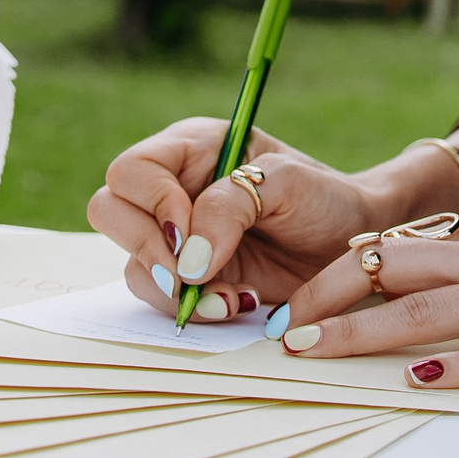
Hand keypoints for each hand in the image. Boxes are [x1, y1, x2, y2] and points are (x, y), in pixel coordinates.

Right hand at [87, 118, 382, 322]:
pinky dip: (194, 309)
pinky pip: (162, 297)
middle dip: (147, 247)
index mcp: (190, 148)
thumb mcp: (286, 183)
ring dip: (175, 289)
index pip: (132, 170)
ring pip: (132, 262)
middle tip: (191, 272)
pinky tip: (236, 303)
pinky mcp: (190, 277)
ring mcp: (176, 236)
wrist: (349, 245)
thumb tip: (186, 261)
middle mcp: (172, 189)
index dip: (152, 203)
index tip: (190, 231)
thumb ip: (231, 206)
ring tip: (231, 297)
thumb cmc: (322, 199)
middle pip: (109, 210)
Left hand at [271, 175, 458, 388]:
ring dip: (363, 334)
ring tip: (316, 352)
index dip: (337, 272)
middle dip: (327, 300)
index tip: (299, 297)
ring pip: (426, 314)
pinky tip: (416, 381)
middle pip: (391, 273)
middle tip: (284, 331)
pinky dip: (452, 369)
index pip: (392, 246)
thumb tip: (420, 260)